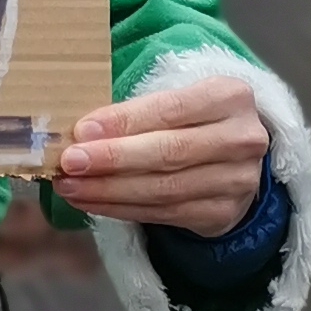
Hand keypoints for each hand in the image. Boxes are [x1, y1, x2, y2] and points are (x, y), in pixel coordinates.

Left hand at [57, 67, 267, 232]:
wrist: (235, 161)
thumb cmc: (194, 121)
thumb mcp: (180, 102)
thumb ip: (139, 112)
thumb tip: (81, 133)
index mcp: (229, 97)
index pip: (170, 109)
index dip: (124, 121)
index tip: (82, 130)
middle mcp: (240, 139)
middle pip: (168, 152)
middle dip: (112, 159)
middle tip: (70, 162)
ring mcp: (236, 180)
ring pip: (163, 188)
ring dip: (109, 190)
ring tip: (71, 186)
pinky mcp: (222, 213)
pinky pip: (163, 213)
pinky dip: (121, 208)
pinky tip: (92, 202)